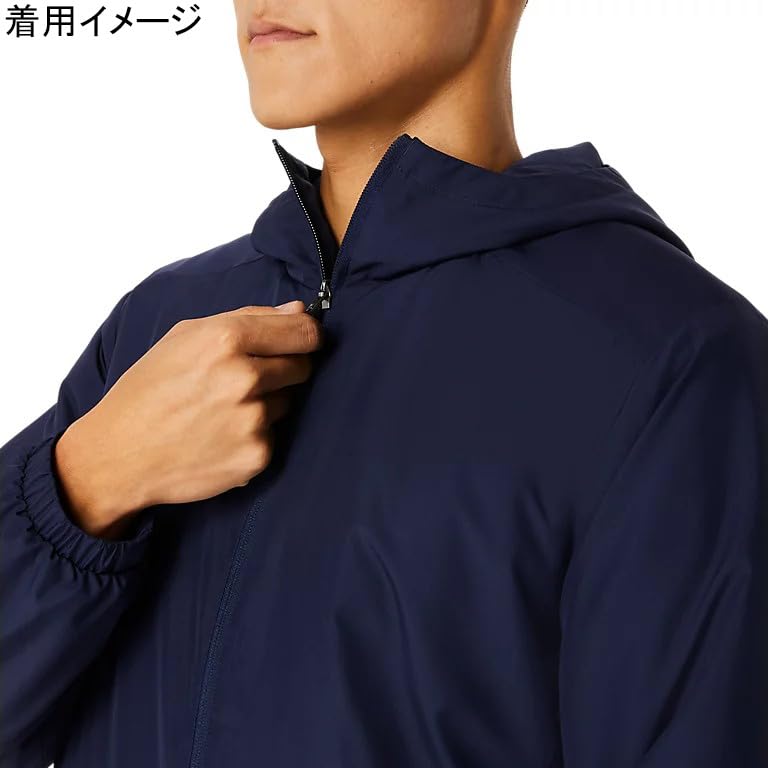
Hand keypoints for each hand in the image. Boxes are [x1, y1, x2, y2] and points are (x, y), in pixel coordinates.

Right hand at [54, 300, 321, 537]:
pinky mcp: (256, 455)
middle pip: (303, 366)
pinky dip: (255, 435)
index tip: (301, 341)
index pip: (304, 330)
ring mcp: (253, 420)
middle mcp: (244, 378)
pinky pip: (275, 435)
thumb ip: (248, 318)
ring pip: (288, 402)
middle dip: (285, 369)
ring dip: (267, 403)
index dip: (305, 335)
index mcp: (226, 339)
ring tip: (224, 411)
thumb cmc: (150, 390)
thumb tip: (298, 309)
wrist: (120, 455)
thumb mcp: (186, 337)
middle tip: (248, 380)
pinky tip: (222, 436)